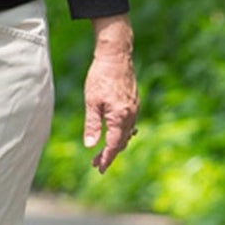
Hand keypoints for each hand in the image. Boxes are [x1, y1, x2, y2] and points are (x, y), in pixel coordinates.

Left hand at [83, 43, 137, 173]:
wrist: (116, 56)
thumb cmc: (100, 78)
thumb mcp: (91, 102)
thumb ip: (92, 125)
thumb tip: (91, 146)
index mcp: (120, 117)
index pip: (114, 145)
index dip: (107, 158)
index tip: (99, 169)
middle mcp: (131, 115)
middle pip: (122, 142)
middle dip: (109, 154)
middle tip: (95, 164)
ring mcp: (134, 108)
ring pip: (127, 133)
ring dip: (116, 144)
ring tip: (102, 152)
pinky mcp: (134, 102)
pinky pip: (129, 124)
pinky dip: (122, 133)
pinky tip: (115, 134)